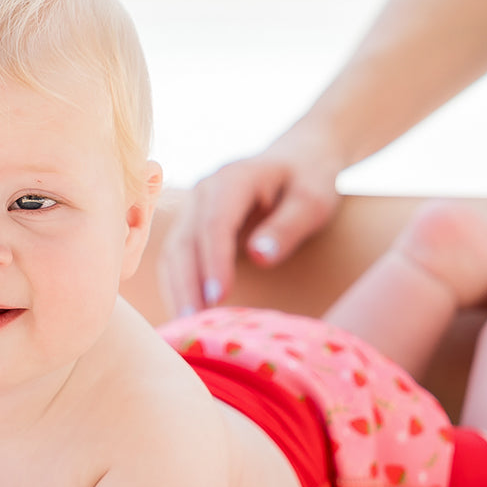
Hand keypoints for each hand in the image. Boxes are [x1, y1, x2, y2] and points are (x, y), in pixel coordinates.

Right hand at [161, 144, 340, 314]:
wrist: (296, 158)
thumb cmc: (309, 180)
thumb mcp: (313, 200)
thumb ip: (288, 227)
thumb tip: (259, 256)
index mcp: (233, 178)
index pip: (215, 222)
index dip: (214, 261)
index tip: (219, 297)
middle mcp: (203, 191)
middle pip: (184, 241)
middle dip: (187, 284)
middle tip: (194, 325)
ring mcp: (192, 209)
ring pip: (173, 253)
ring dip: (177, 290)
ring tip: (186, 328)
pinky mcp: (190, 227)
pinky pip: (175, 259)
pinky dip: (177, 287)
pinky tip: (186, 314)